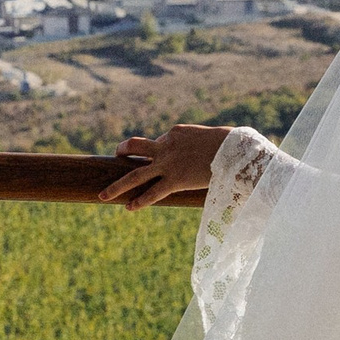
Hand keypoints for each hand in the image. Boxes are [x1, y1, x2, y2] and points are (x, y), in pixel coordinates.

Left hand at [97, 123, 233, 209]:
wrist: (235, 152)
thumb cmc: (231, 145)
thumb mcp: (212, 138)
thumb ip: (200, 145)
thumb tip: (204, 153)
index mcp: (176, 132)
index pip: (162, 141)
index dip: (164, 149)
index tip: (172, 157)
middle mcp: (166, 146)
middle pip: (136, 147)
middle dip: (123, 151)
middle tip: (116, 155)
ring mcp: (167, 164)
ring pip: (135, 174)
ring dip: (118, 185)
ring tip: (103, 195)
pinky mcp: (174, 180)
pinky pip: (153, 193)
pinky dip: (140, 201)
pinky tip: (129, 208)